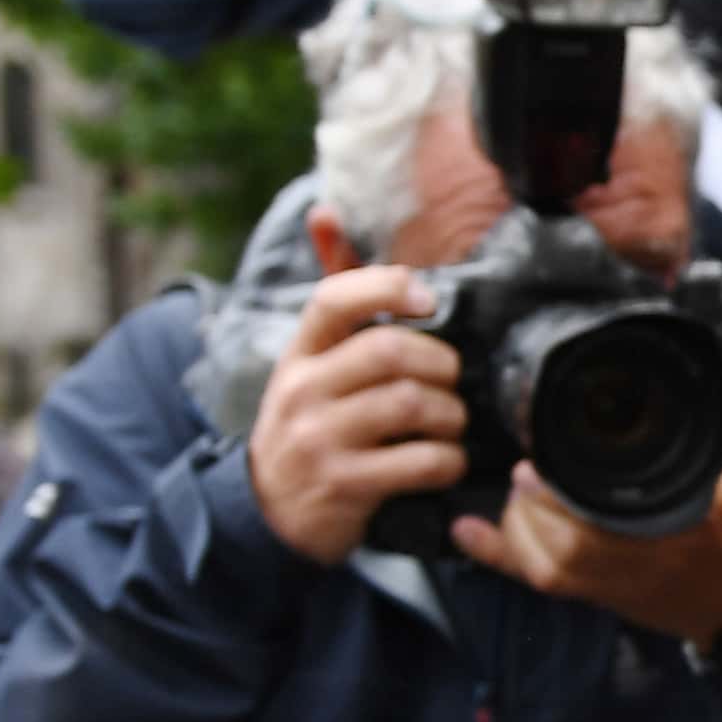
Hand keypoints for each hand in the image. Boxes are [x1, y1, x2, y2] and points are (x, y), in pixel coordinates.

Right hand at [246, 266, 466, 564]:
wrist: (268, 510)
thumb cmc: (310, 421)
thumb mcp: (310, 361)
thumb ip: (335, 294)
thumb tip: (326, 212)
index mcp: (301, 352)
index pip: (334, 299)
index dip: (387, 287)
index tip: (427, 298)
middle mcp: (303, 390)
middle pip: (388, 351)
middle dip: (440, 363)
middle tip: (451, 380)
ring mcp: (320, 439)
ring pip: (409, 404)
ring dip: (450, 413)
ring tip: (452, 422)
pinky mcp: (343, 485)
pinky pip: (417, 462)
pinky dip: (447, 460)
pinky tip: (446, 461)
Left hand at [453, 459, 721, 648]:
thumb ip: (707, 459)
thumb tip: (689, 411)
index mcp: (660, 535)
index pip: (588, 515)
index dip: (551, 490)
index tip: (537, 464)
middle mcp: (624, 565)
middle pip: (555, 538)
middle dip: (532, 502)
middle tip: (527, 472)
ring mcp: (604, 583)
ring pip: (541, 559)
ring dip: (519, 524)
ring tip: (521, 494)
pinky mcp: (591, 595)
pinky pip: (535, 577)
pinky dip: (496, 554)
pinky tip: (466, 529)